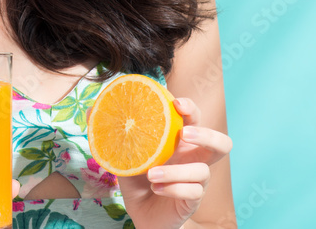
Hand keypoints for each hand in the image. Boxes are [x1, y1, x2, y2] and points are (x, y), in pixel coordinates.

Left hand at [118, 97, 232, 228]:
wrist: (141, 213)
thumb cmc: (137, 177)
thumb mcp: (122, 153)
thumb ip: (111, 133)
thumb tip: (92, 109)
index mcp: (180, 141)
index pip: (196, 118)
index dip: (191, 108)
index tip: (175, 103)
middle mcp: (193, 158)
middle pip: (222, 143)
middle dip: (206, 135)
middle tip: (183, 134)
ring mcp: (197, 180)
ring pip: (203, 171)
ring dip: (176, 172)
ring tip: (151, 174)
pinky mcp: (193, 199)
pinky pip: (194, 192)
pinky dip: (173, 188)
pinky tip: (155, 188)